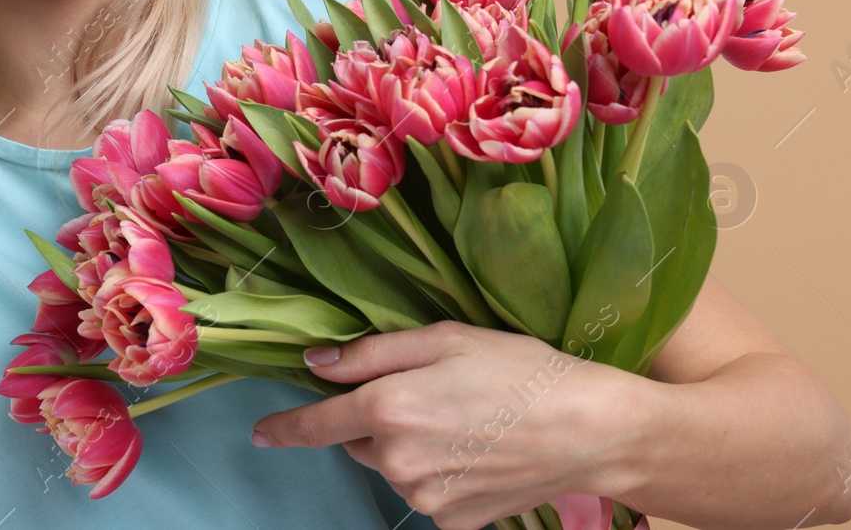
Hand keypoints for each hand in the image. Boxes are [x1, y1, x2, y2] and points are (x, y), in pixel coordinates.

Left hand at [249, 320, 644, 529]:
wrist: (589, 431)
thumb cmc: (519, 371)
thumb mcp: (442, 338)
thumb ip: (370, 353)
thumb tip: (316, 365)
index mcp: (387, 409)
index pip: (316, 424)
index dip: (285, 428)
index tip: (261, 433)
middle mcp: (397, 461)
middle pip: (359, 441)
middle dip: (374, 419)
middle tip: (427, 394)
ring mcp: (424, 498)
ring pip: (392, 467)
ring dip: (407, 446)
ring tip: (463, 420)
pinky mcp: (453, 522)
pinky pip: (425, 492)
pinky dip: (438, 473)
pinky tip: (476, 452)